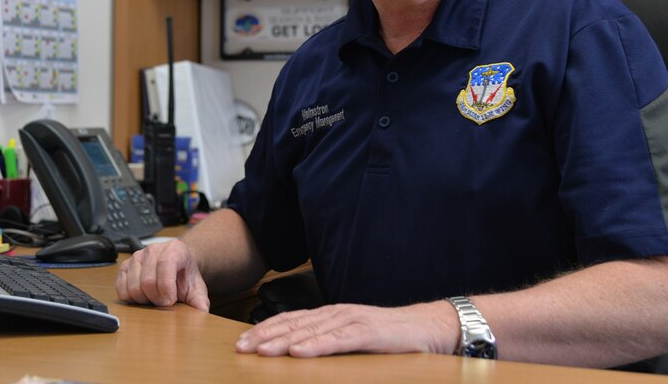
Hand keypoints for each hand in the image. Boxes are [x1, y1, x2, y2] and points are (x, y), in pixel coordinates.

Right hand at [115, 239, 210, 311]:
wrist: (175, 267)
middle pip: (147, 280)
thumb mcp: (196, 287)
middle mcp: (153, 249)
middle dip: (156, 299)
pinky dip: (131, 299)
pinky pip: (121, 288)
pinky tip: (143, 297)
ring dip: (144, 300)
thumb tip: (201, 312)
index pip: (165, 265)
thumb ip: (200, 300)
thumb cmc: (184, 277)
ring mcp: (136, 257)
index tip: (171, 301)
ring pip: (133, 286)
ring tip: (155, 299)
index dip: (166, 287)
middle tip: (165, 303)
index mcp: (174, 249)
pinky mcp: (124, 266)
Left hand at [235, 302, 454, 357]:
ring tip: (260, 350)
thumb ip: (328, 341)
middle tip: (240, 347)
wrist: (427, 326)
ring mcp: (351, 320)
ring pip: (310, 330)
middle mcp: (336, 313)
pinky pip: (337, 340)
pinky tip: (298, 351)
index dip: (264, 330)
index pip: (290, 320)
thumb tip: (299, 353)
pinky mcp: (367, 332)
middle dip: (264, 335)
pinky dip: (315, 345)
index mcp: (330, 315)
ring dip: (282, 340)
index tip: (241, 342)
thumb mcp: (352, 338)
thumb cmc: (389, 336)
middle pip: (293, 323)